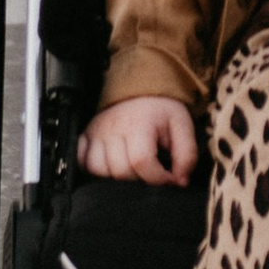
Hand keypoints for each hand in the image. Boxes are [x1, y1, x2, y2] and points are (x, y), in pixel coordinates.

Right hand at [78, 93, 199, 182]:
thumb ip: (186, 155)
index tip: (169, 178)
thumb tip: (180, 182)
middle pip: (120, 170)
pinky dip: (93, 168)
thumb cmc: (161, 110)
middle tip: (150, 172)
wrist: (140, 87)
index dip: (158, 178)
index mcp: (139, 123)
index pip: (142, 161)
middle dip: (139, 179)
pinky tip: (109, 165)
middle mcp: (114, 127)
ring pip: (98, 168)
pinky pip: (81, 160)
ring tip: (131, 169)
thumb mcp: (182, 127)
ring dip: (115, 176)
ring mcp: (97, 131)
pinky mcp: (86, 134)